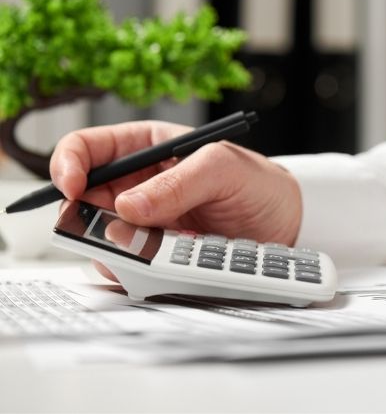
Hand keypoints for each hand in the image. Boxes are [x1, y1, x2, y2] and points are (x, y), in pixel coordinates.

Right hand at [51, 121, 301, 278]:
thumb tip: (130, 206)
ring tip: (164, 243)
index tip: (71, 188)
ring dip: (120, 245)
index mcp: (147, 147)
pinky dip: (138, 269)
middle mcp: (139, 185)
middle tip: (117, 231)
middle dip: (90, 216)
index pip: (88, 148)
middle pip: (85, 198)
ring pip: (103, 236)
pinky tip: (169, 261)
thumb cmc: (259, 184)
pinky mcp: (156, 253)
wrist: (286, 224)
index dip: (68, 164)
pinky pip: (128, 265)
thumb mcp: (224, 168)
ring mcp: (146, 222)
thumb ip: (179, 181)